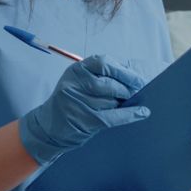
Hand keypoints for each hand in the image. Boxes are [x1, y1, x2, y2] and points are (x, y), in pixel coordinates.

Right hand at [18, 55, 150, 164]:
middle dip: (126, 89)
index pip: (103, 63)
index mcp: (76, 70)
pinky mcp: (84, 120)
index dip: (123, 71)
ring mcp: (78, 102)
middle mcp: (74, 84)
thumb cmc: (71, 101)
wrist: (48, 127)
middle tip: (137, 91)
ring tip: (122, 103)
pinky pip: (114, 116)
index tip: (137, 78)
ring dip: (121, 103)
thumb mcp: (79, 82)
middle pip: (109, 84)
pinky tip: (142, 112)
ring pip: (111, 101)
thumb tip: (133, 75)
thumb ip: (101, 75)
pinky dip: (131, 115)